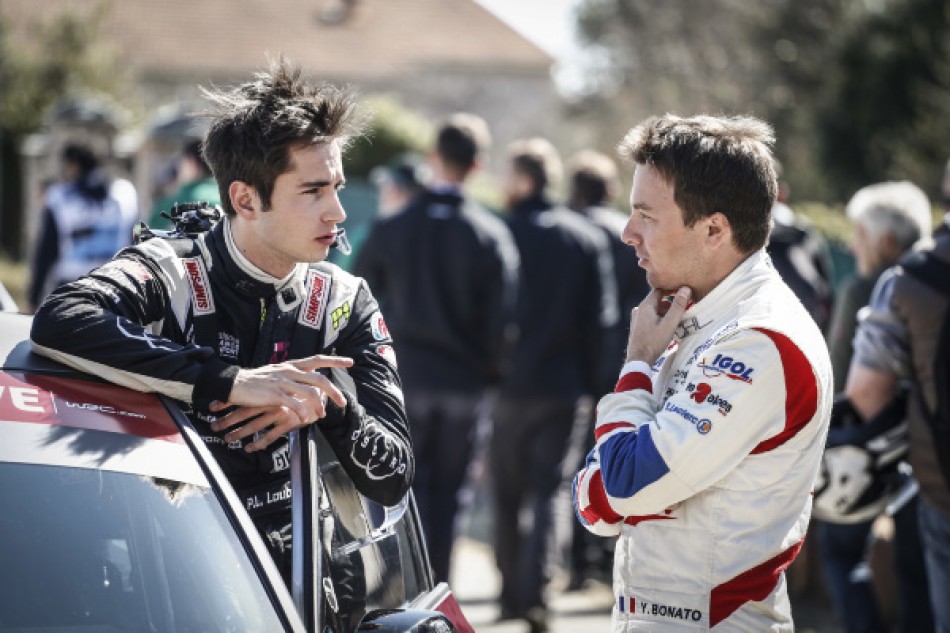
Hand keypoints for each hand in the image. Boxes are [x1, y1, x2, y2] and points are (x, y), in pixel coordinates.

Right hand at [209, 354, 352, 450]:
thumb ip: (293, 376)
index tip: (350, 362)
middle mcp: (290, 371)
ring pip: (310, 393)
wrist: (235, 383)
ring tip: (321, 415)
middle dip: (334, 391)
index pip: (317, 359)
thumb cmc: (256, 381)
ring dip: (319, 406)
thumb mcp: (277, 373)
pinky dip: (302, 414)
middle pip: (319, 379)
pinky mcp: (276, 395)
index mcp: (292, 365)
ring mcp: (283, 382)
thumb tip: (307, 383)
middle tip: (342, 402)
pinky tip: (303, 420)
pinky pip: (295, 405)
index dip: (335, 360)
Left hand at [625, 287, 691, 365]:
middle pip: (658, 300)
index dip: (672, 288)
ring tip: (679, 319)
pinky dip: (661, 319)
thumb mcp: (669, 323)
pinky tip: (669, 328)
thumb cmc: (654, 341)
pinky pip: (651, 318)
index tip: (684, 291)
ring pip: (655, 310)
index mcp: (645, 305)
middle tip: (685, 307)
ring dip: (667, 312)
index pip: (660, 289)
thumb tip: (686, 289)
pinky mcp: (638, 327)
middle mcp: (639, 309)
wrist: (639, 360)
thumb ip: (678, 306)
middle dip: (672, 303)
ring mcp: (637, 318)